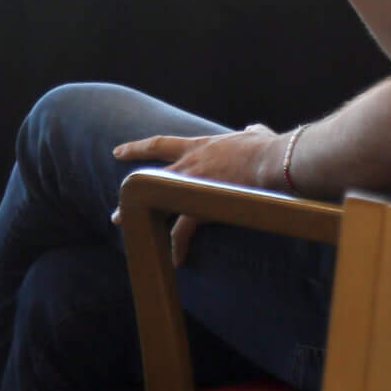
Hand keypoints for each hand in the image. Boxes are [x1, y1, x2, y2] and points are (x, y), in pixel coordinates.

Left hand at [112, 125, 284, 266]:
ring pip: (156, 202)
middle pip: (149, 176)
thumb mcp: (254, 135)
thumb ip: (249, 133)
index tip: (119, 151)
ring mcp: (192, 184)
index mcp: (200, 146)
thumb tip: (251, 130)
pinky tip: (177, 259)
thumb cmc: (267, 148)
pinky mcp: (200, 204)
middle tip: (119, 199)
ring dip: (140, 215)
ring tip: (126, 227)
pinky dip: (178, 246)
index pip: (161, 144)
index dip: (139, 148)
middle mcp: (189, 163)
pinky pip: (183, 230)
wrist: (272, 161)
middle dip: (131, 188)